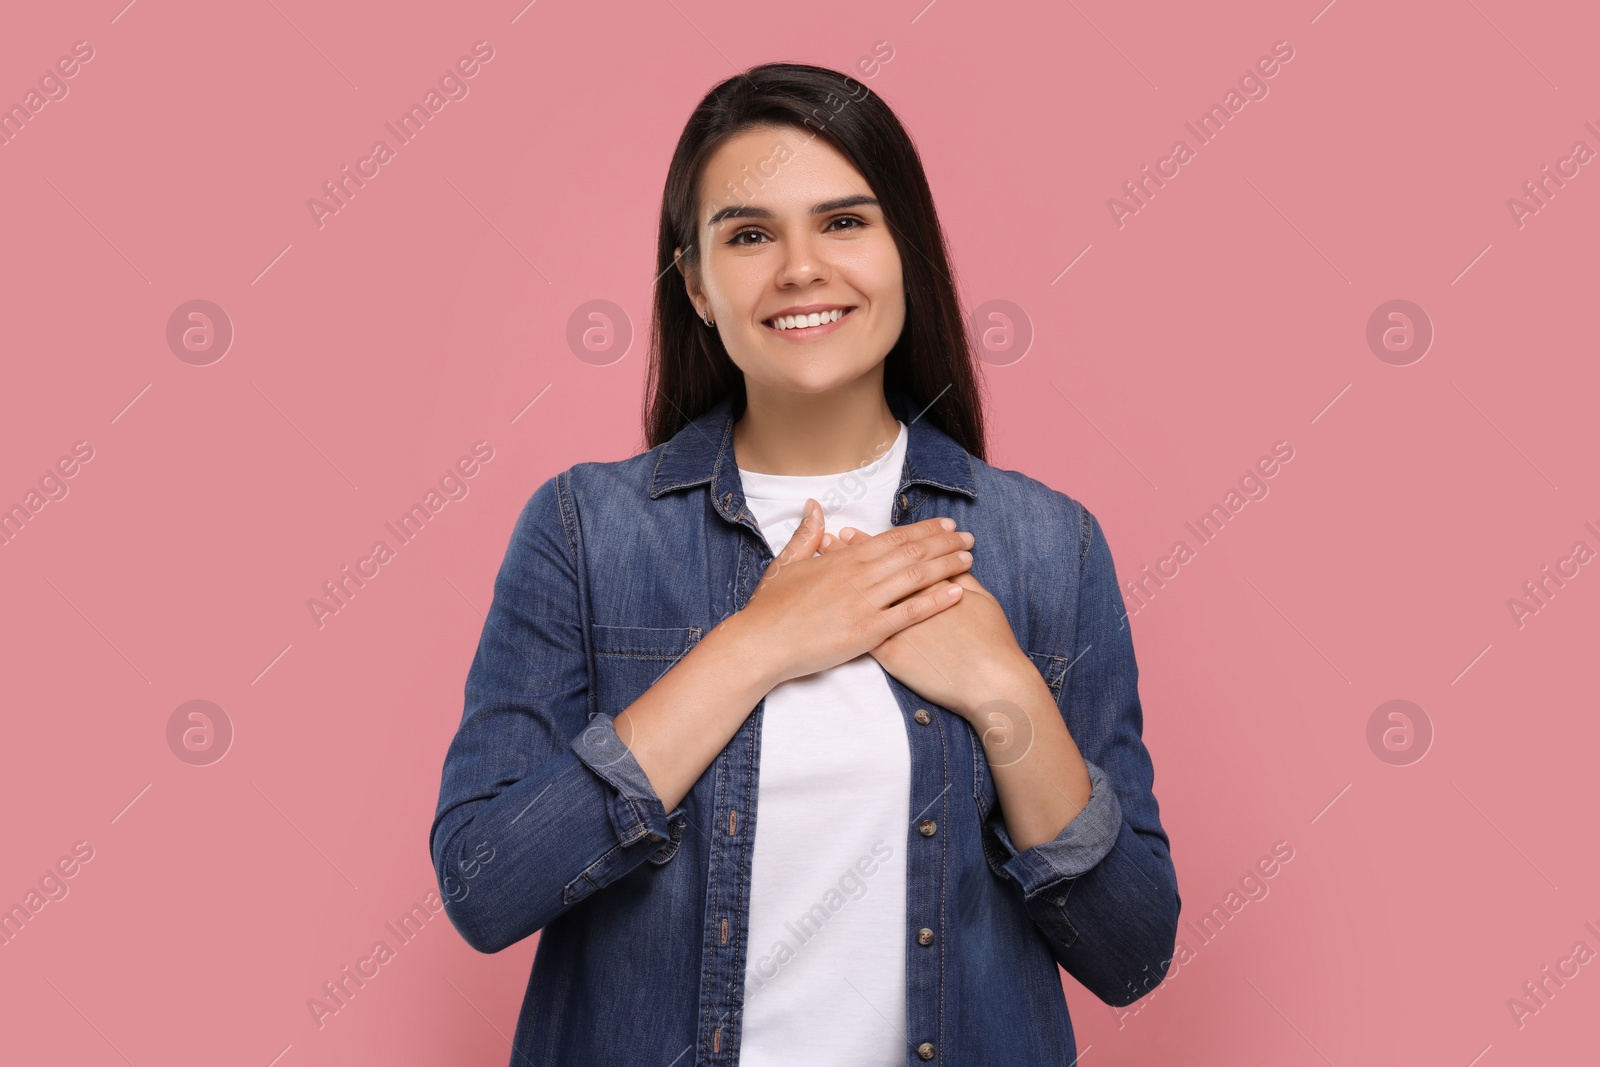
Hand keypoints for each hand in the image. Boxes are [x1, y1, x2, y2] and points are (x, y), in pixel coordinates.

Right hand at [726, 499, 975, 687]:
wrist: (761, 643)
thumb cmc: (771, 607)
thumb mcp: (786, 563)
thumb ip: (806, 535)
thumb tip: (813, 506)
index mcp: (843, 558)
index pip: (892, 537)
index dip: (922, 530)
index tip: (945, 525)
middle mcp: (859, 575)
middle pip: (911, 552)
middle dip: (943, 543)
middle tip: (968, 538)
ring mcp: (865, 602)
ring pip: (915, 576)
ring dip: (946, 565)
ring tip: (969, 559)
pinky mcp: (867, 631)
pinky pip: (909, 612)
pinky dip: (936, 600)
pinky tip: (957, 592)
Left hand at [817, 524, 1032, 719]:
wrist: (990, 681)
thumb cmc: (991, 641)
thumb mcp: (983, 601)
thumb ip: (964, 579)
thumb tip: (955, 561)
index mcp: (929, 583)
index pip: (895, 556)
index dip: (872, 542)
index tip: (853, 532)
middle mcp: (908, 599)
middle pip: (874, 571)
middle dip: (851, 554)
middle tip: (832, 540)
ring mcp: (897, 626)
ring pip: (862, 597)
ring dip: (843, 580)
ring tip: (826, 568)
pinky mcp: (892, 654)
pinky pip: (861, 634)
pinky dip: (844, 617)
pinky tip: (829, 609)